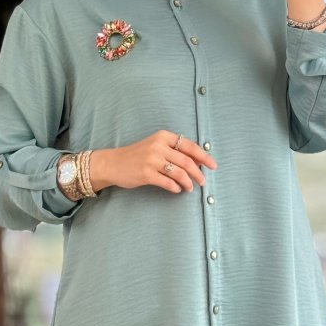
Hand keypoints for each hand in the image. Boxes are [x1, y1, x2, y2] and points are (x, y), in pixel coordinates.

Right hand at [89, 131, 217, 194]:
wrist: (112, 163)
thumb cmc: (137, 155)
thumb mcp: (155, 146)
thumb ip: (174, 151)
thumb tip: (198, 160)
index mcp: (163, 136)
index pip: (190, 146)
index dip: (204, 157)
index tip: (213, 166)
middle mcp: (158, 146)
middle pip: (187, 161)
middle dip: (198, 173)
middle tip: (203, 181)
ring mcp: (152, 160)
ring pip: (179, 173)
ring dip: (188, 182)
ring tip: (190, 188)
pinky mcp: (146, 174)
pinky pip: (168, 183)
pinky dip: (175, 187)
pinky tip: (177, 189)